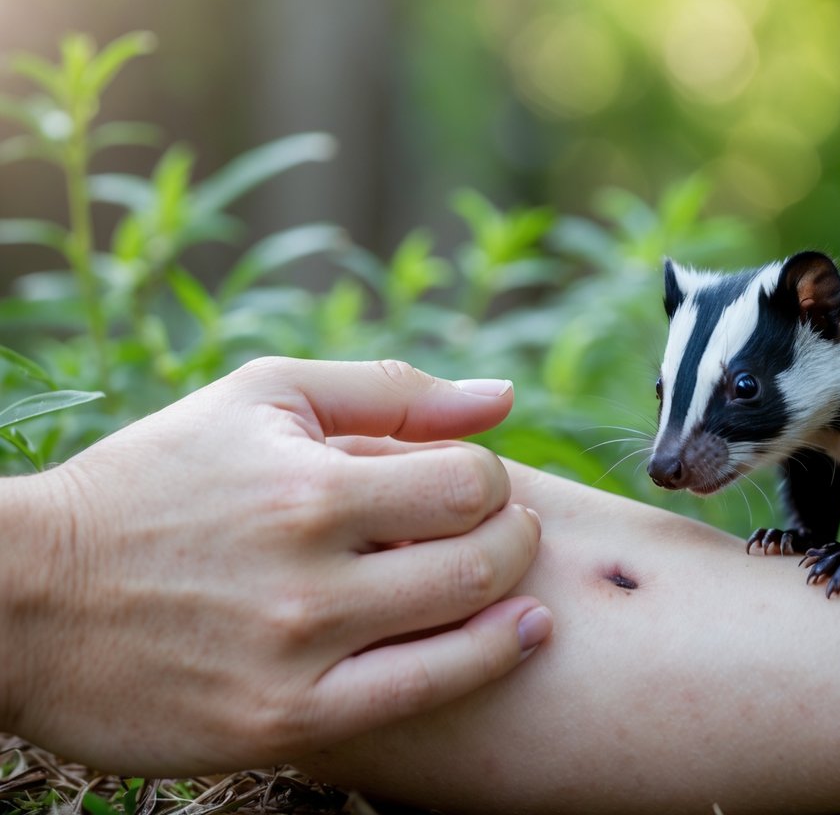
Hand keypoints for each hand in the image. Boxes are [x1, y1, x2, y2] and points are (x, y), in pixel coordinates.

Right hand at [0, 357, 550, 775]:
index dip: (488, 478)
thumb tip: (504, 398)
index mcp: (306, 485)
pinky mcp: (282, 722)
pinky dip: (486, 660)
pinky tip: (514, 634)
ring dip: (513, 595)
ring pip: (465, 623)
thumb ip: (389, 393)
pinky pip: (421, 696)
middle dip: (513, 535)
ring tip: (514, 582)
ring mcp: (298, 656)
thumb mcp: (261, 401)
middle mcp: (308, 575)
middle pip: (482, 554)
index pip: (469, 479)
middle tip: (505, 529)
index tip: (471, 485)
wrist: (25, 596)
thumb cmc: (154, 481)